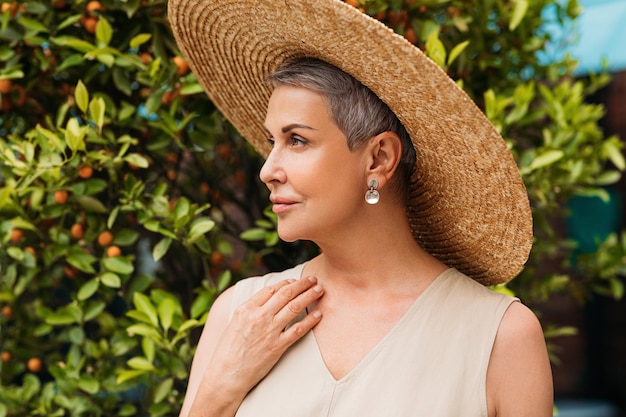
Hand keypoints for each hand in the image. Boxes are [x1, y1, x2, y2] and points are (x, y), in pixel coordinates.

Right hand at [200, 276, 323, 401]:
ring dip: (309, 296)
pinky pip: (298, 330)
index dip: (286, 283)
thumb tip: (266, 299)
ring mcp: (269, 331)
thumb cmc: (228, 350)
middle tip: (313, 279)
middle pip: (286, 294)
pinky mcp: (277, 347)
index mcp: (246, 308)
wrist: (226, 375)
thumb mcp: (234, 323)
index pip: (271, 289)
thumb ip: (250, 310)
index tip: (295, 281)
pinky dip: (310, 321)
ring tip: (319, 290)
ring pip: (294, 307)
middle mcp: (259, 316)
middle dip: (302, 284)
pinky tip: (318, 314)